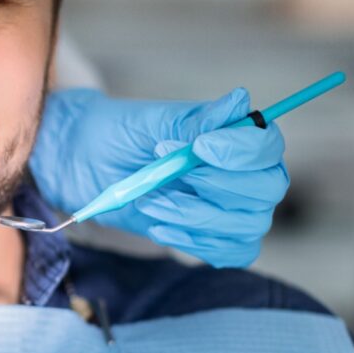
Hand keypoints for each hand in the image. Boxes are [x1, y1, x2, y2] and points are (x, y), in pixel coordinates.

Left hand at [30, 87, 288, 267]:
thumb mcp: (151, 123)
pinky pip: (231, 252)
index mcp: (236, 135)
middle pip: (267, 190)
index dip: (241, 152)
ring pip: (247, 225)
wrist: (85, 166)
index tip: (197, 148)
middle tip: (165, 177)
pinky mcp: (215, 236)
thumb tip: (240, 100)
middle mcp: (246, 172)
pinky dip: (196, 243)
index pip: (267, 147)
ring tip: (150, 201)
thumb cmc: (119, 135)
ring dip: (195, 217)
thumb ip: (196, 119)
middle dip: (216, 187)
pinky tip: (160, 229)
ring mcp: (233, 207)